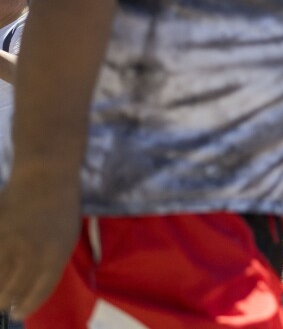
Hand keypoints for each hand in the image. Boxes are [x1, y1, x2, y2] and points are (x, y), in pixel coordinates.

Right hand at [0, 182, 79, 317]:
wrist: (45, 177)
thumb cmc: (61, 207)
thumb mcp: (67, 238)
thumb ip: (52, 262)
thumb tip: (33, 284)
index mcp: (56, 256)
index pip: (39, 291)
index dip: (28, 305)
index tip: (19, 313)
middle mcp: (33, 254)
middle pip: (14, 289)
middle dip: (7, 301)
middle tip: (5, 305)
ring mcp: (12, 244)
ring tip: (0, 294)